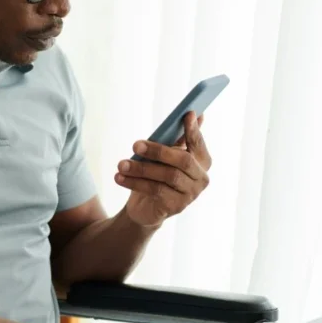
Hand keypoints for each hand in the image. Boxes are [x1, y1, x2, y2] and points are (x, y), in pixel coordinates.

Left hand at [115, 112, 211, 227]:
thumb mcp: (164, 156)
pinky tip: (120, 177)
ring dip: (141, 169)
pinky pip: (156, 190)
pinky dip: (135, 183)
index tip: (187, 114)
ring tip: (121, 164)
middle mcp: (201, 178)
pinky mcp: (176, 206)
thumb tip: (193, 114)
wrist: (145, 208)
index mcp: (202, 161)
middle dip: (158, 151)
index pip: (199, 143)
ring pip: (167, 176)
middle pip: (183, 160)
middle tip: (135, 145)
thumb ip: (176, 138)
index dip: (194, 130)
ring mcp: (190, 194)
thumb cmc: (156, 176)